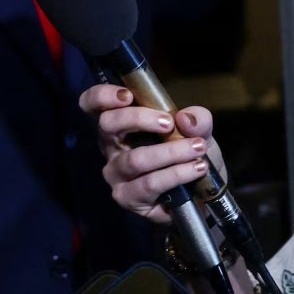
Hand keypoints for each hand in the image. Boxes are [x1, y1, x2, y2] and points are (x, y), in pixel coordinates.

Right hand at [80, 85, 221, 222]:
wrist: (201, 193)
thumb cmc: (189, 154)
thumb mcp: (199, 131)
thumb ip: (197, 119)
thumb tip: (186, 118)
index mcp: (120, 124)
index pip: (92, 105)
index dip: (102, 96)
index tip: (127, 95)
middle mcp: (111, 148)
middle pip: (108, 125)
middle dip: (139, 119)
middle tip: (169, 122)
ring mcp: (116, 175)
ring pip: (135, 159)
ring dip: (170, 152)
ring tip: (197, 148)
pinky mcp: (127, 197)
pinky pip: (150, 183)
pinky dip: (177, 174)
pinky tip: (197, 168)